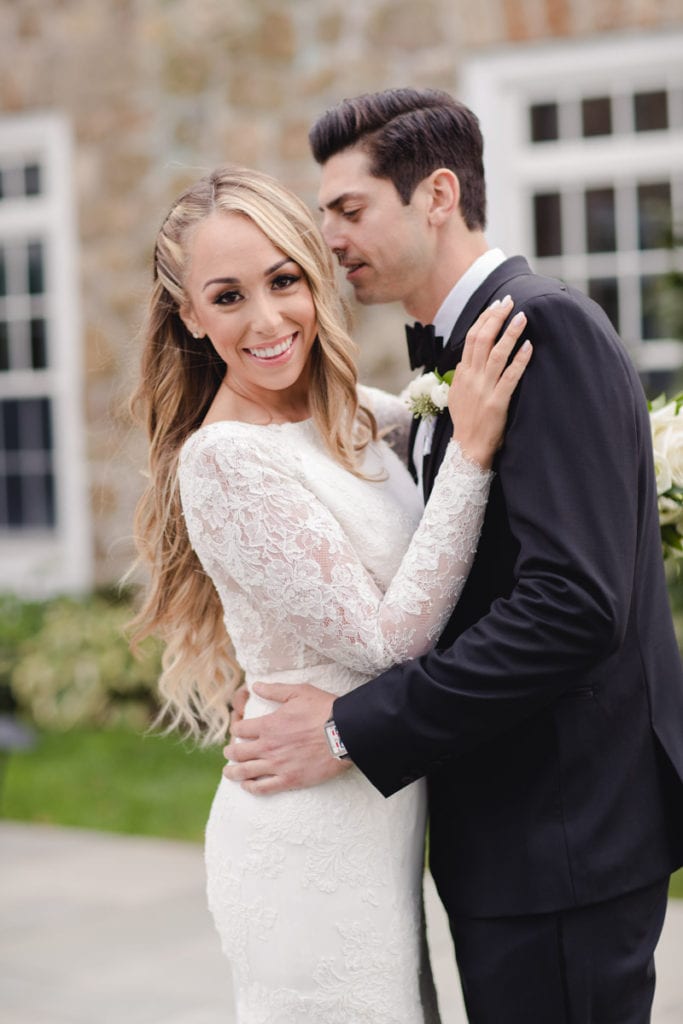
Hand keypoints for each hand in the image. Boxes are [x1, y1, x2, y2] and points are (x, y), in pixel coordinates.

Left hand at [222, 683, 350, 794]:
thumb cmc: (323, 710)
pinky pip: (263, 788)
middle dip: (230, 752)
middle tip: (229, 753)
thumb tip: (255, 686)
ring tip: (229, 772)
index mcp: (268, 725)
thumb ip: (274, 690)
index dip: (235, 729)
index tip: (237, 730)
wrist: (344, 733)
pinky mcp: (289, 780)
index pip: (240, 730)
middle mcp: (268, 746)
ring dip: (233, 772)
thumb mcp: (298, 692)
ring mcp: (277, 765)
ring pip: (245, 772)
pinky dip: (251, 788)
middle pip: (238, 752)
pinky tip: (247, 786)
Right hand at [449, 295, 531, 468]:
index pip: (471, 338)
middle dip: (496, 317)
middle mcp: (471, 378)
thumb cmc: (467, 423)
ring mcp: (483, 390)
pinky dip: (519, 360)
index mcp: (462, 374)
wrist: (467, 449)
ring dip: (510, 333)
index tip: (497, 305)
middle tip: (510, 302)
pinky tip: (528, 346)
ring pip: (496, 354)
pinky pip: (510, 377)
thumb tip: (467, 360)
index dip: (485, 319)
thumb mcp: (457, 396)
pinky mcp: (497, 403)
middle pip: (482, 339)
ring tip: (522, 317)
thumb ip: (462, 377)